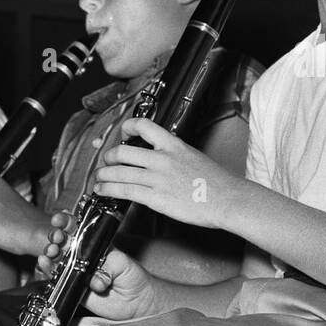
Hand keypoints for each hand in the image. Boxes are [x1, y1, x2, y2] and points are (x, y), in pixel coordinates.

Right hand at [35, 212, 162, 321]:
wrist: (136, 301)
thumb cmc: (133, 278)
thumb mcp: (122, 263)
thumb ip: (107, 265)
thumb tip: (94, 276)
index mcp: (95, 245)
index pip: (78, 230)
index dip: (67, 223)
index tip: (60, 220)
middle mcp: (84, 256)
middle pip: (64, 242)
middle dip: (56, 237)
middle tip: (58, 237)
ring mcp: (77, 271)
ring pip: (58, 259)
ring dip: (51, 253)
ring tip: (52, 251)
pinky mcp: (73, 286)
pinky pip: (57, 278)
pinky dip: (49, 270)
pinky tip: (45, 264)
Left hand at [93, 118, 241, 229]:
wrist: (228, 199)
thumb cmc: (216, 183)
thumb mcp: (194, 157)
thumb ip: (174, 155)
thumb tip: (159, 159)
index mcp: (173, 145)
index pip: (144, 126)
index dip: (128, 127)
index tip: (122, 132)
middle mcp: (162, 159)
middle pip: (123, 152)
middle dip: (108, 158)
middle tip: (105, 162)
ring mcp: (157, 178)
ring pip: (119, 173)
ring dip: (103, 176)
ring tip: (98, 179)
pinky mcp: (155, 197)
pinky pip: (124, 191)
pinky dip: (108, 190)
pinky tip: (103, 191)